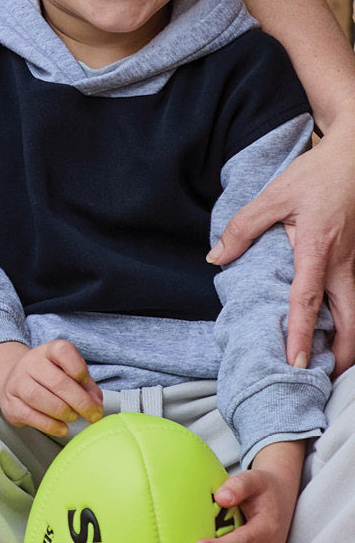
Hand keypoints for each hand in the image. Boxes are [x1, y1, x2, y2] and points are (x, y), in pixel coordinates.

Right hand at [0, 339, 102, 436]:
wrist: (14, 383)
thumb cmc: (50, 380)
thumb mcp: (70, 375)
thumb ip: (87, 388)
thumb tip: (96, 406)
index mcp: (48, 351)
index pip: (64, 351)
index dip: (80, 370)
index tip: (86, 383)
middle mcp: (30, 363)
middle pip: (58, 382)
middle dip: (81, 402)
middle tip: (92, 415)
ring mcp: (17, 382)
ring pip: (40, 398)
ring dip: (64, 413)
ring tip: (73, 417)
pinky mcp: (10, 404)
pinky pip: (30, 416)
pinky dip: (51, 426)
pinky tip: (62, 428)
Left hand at [207, 441, 303, 542]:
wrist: (281, 495)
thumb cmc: (266, 486)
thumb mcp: (255, 478)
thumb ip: (239, 486)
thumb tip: (221, 498)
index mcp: (267, 528)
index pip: (241, 540)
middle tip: (193, 540)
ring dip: (220, 542)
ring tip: (199, 537)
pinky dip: (222, 541)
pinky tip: (207, 537)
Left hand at [209, 127, 354, 371]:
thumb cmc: (314, 176)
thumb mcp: (273, 196)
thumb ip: (243, 227)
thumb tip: (216, 257)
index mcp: (319, 250)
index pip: (308, 301)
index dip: (301, 334)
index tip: (296, 363)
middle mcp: (346, 265)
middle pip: (350, 323)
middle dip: (341, 356)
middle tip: (323, 380)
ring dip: (349, 341)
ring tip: (331, 365)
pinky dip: (351, 320)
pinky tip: (338, 331)